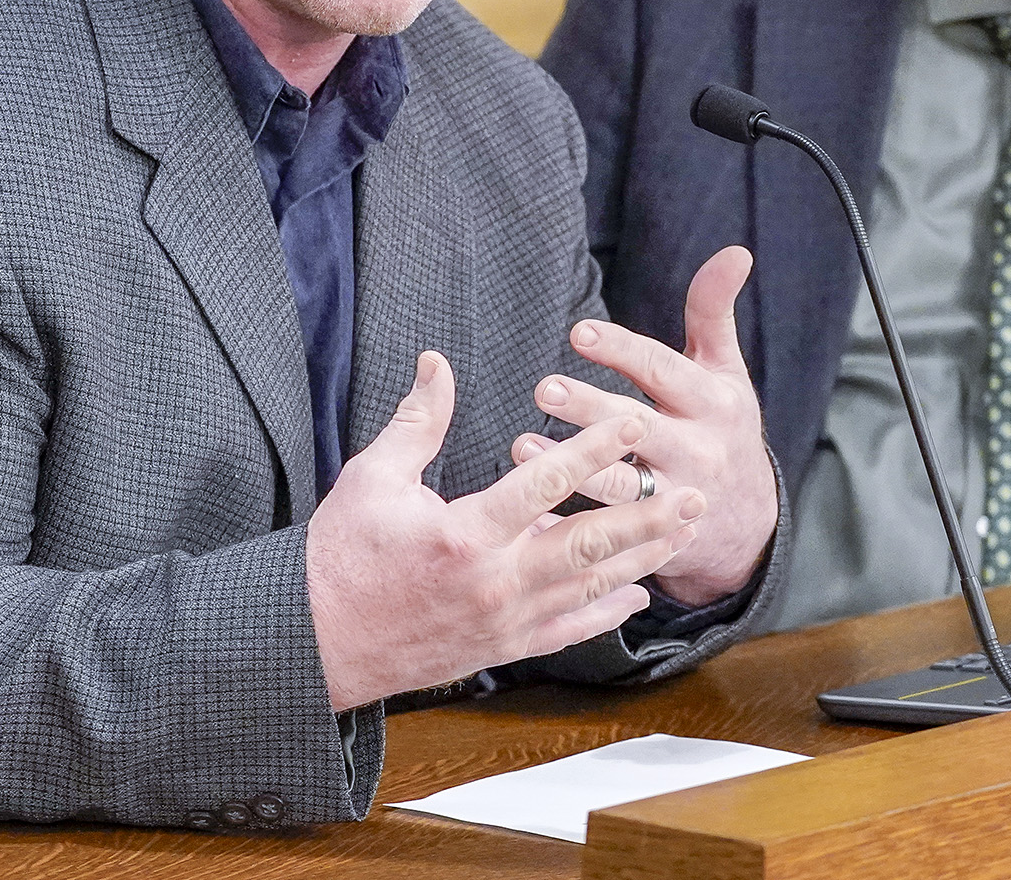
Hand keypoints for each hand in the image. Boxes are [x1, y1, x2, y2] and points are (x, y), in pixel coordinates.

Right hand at [306, 350, 704, 711]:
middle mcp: (495, 581)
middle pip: (588, 544)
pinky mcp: (502, 647)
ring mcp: (504, 621)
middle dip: (645, 517)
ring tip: (683, 532)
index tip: (632, 422)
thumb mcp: (370, 478)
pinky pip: (568, 631)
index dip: (592, 449)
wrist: (317, 643)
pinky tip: (639, 595)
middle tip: (694, 493)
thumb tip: (437, 362)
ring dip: (641, 559)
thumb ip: (416, 421)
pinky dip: (608, 614)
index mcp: (464, 534)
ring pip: (589, 589)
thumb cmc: (341, 555)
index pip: (544, 483)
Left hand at [512, 246, 776, 607]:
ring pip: (620, 486)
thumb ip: (715, 313)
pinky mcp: (651, 538)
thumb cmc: (724, 427)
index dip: (622, 351)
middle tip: (544, 388)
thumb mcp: (727, 372)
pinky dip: (565, 517)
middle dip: (591, 409)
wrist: (748, 524)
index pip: (664, 371)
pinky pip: (606, 529)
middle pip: (640, 427)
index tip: (578, 332)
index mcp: (714, 403)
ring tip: (521, 446)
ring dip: (571, 468)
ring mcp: (675, 499)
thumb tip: (734, 251)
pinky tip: (528, 501)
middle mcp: (698, 449)